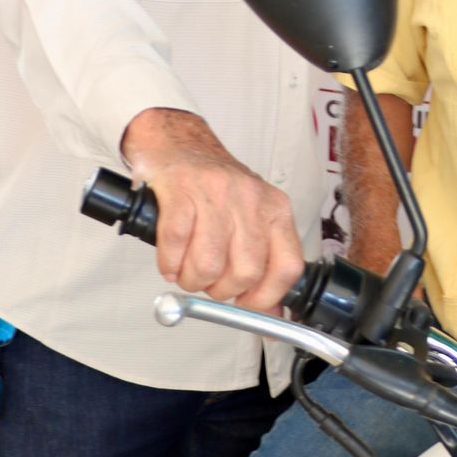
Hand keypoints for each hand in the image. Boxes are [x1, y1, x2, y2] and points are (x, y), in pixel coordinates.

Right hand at [122, 108, 304, 311]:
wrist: (178, 142)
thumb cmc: (214, 187)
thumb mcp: (250, 219)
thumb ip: (263, 263)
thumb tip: (270, 314)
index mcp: (275, 209)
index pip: (287, 267)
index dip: (266, 297)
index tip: (248, 305)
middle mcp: (251, 200)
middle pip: (246, 271)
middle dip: (222, 290)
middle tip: (210, 284)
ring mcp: (216, 194)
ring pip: (209, 264)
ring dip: (192, 280)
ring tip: (186, 272)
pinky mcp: (181, 191)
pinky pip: (174, 244)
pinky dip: (168, 263)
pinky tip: (170, 259)